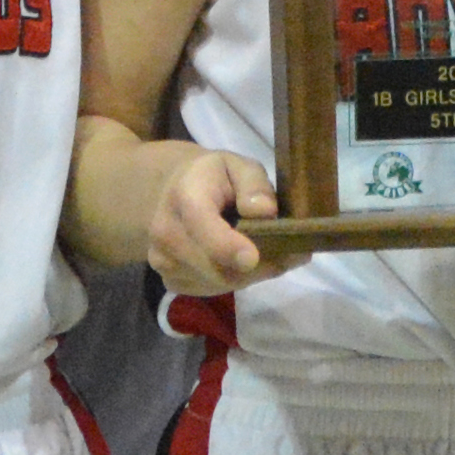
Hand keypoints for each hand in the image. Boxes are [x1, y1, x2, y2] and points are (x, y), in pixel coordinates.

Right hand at [145, 151, 306, 296]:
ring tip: (267, 252)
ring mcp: (164, 262)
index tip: (252, 258)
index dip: (226, 246)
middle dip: (256, 265)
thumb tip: (264, 211)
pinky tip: (242, 261)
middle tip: (290, 253)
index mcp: (185, 195)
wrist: (175, 194)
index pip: (200, 225)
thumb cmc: (214, 177)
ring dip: (250, 274)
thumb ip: (254, 183)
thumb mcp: (240, 165)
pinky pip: (213, 290)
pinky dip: (237, 280)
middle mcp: (166, 233)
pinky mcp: (171, 282)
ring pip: (219, 282)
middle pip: (215, 265)